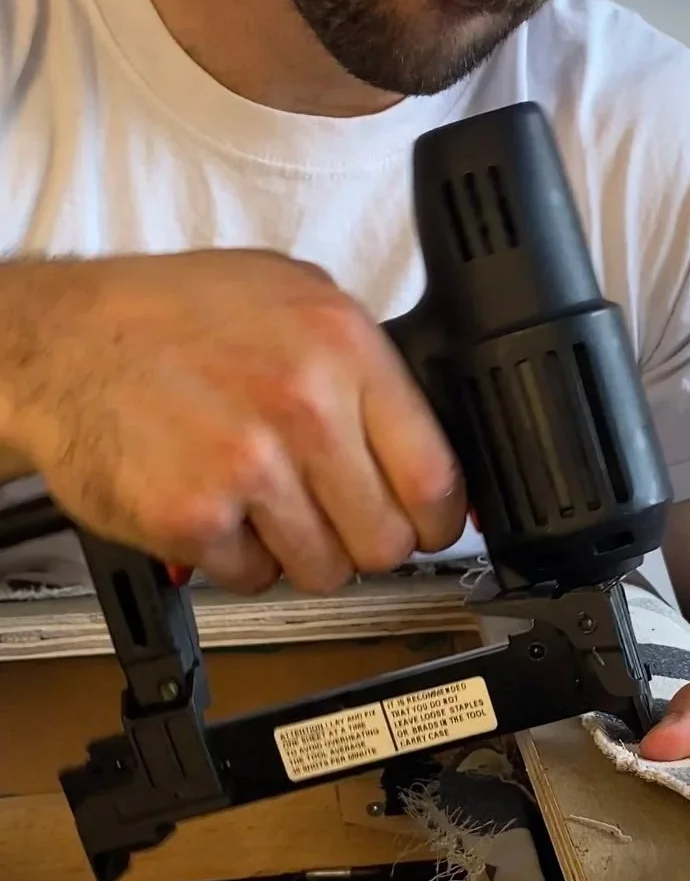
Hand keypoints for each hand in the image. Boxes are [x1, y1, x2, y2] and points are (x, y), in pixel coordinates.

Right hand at [0, 253, 464, 592]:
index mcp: (341, 346)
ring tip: (261, 501)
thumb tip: (438, 454)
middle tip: (328, 514)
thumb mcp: (293, 301)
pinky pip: (256, 579)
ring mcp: (248, 465)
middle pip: (387, 542)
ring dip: (298, 552)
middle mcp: (303, 405)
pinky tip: (216, 506)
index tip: (422, 524)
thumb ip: (369, 372)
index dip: (435, 519)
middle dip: (362, 540)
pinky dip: (237, 559)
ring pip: (326, 571)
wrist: (61, 342)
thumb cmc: (175, 319)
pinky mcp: (195, 517)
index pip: (435, 478)